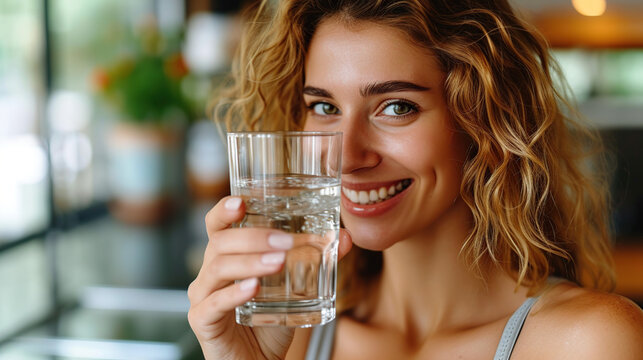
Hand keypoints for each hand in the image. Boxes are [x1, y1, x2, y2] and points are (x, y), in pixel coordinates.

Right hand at [187, 196, 352, 359]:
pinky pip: (213, 303)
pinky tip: (253, 288)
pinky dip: (233, 294)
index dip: (224, 210)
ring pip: (217, 268)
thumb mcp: (296, 289)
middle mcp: (210, 272)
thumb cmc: (270, 321)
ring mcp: (203, 296)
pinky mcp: (203, 322)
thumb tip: (344, 238)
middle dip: (253, 237)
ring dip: (250, 262)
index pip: (217, 225)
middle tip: (286, 242)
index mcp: (226, 256)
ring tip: (279, 262)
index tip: (242, 201)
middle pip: (220, 242)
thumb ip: (317, 261)